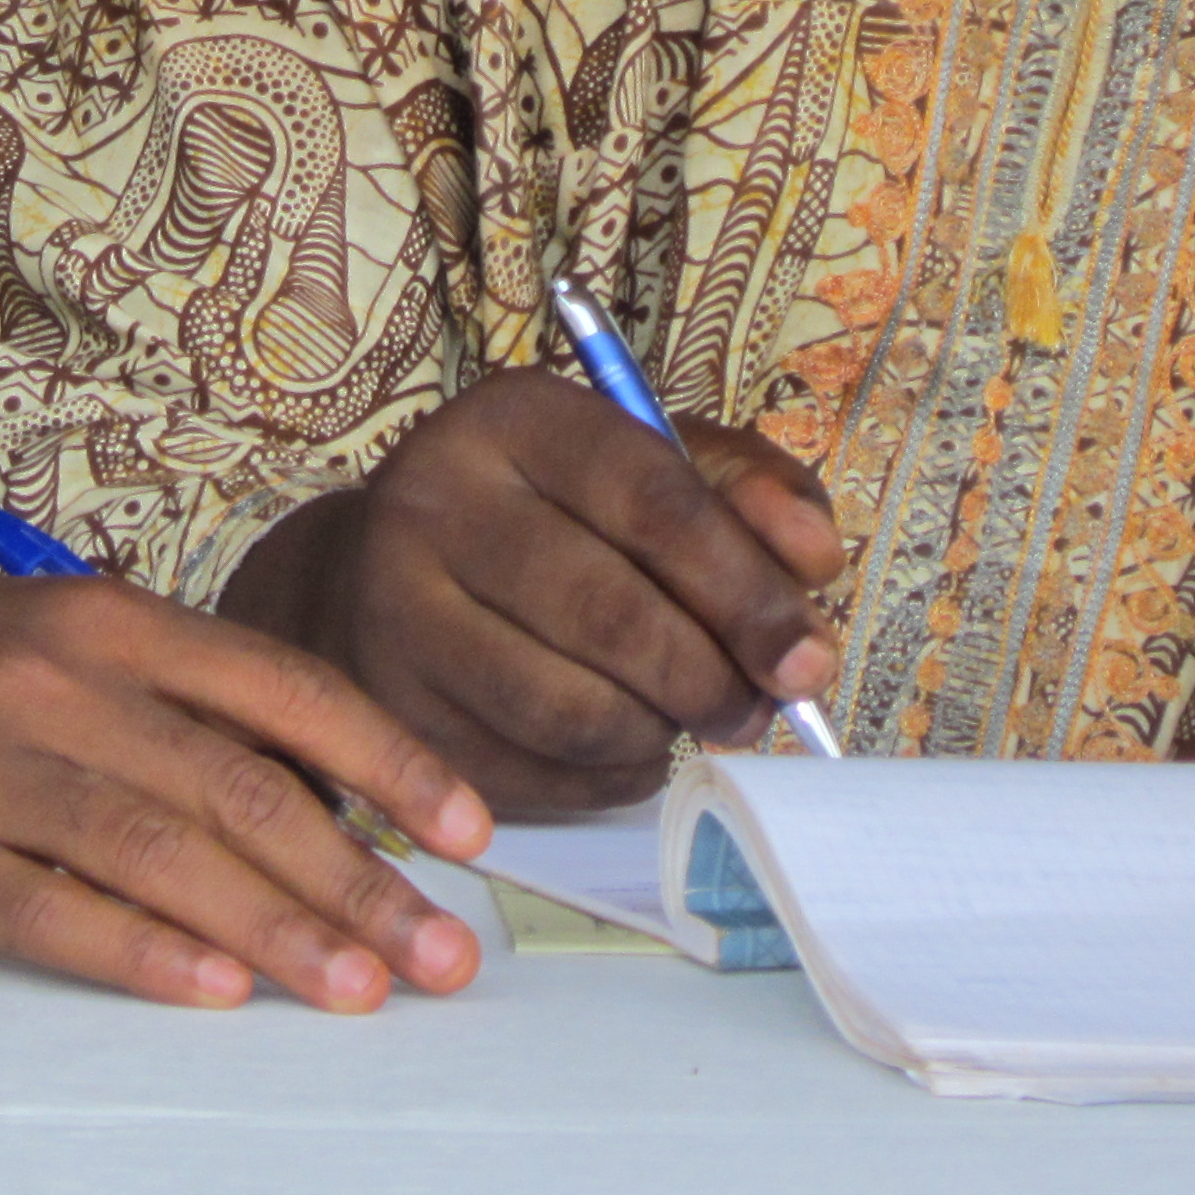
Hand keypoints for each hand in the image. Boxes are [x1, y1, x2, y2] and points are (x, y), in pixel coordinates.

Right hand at [0, 565, 489, 1011]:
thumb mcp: (50, 640)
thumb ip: (174, 701)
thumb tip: (323, 791)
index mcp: (106, 622)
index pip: (282, 689)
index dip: (388, 760)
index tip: (472, 830)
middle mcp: (57, 685)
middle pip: (237, 786)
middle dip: (359, 875)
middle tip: (442, 951)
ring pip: (159, 853)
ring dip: (272, 928)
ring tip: (360, 988)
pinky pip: (48, 914)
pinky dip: (138, 954)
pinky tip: (215, 994)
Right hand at [219, 364, 844, 813]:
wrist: (378, 577)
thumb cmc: (548, 518)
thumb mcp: (645, 465)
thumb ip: (747, 491)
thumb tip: (815, 560)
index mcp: (513, 418)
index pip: (652, 500)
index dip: (746, 587)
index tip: (809, 658)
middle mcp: (434, 499)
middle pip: (611, 614)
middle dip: (712, 679)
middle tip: (758, 708)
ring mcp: (397, 610)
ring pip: (572, 709)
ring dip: (660, 733)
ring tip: (687, 718)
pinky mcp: (395, 710)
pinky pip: (533, 773)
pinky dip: (606, 776)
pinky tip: (621, 743)